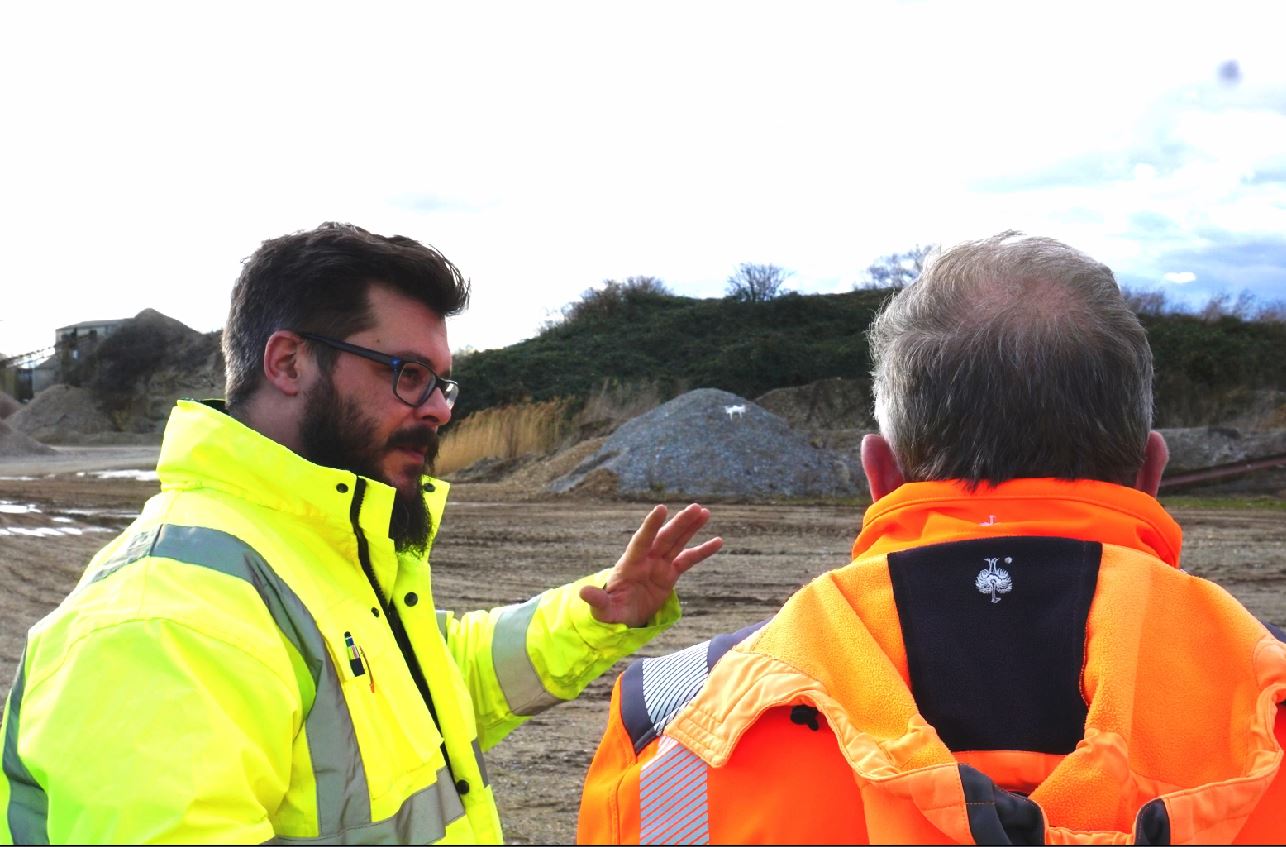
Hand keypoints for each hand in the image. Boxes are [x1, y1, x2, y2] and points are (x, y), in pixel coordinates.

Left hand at [579, 503, 722, 626]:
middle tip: (695, 508)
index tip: (662, 508)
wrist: (621, 616)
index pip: (642, 541)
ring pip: (677, 542)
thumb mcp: (603, 610)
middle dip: (679, 523)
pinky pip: (688, 560)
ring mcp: (659, 565)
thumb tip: (583, 593)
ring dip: (690, 528)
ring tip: (704, 512)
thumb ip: (597, 600)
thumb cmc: (610, 611)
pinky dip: (702, 551)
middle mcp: (646, 560)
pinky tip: (717, 541)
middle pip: (665, 538)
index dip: (651, 526)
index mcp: (630, 564)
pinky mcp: (670, 574)